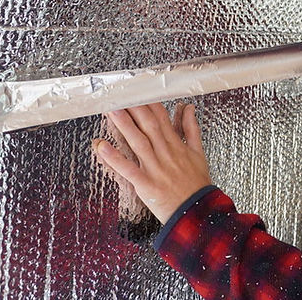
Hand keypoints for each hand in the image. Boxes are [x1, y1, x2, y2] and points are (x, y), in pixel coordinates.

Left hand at [92, 103, 211, 223]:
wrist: (197, 212)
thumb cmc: (196, 184)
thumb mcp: (198, 153)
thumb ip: (191, 129)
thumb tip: (187, 107)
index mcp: (176, 145)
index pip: (162, 117)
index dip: (148, 102)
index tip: (137, 89)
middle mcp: (165, 154)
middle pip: (148, 126)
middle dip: (134, 108)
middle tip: (120, 94)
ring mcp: (156, 169)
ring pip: (138, 142)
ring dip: (124, 126)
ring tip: (111, 110)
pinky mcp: (146, 185)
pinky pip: (128, 169)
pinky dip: (115, 158)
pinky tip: (103, 147)